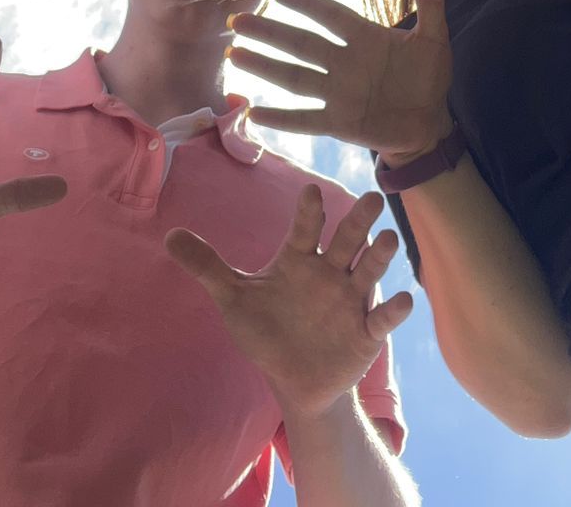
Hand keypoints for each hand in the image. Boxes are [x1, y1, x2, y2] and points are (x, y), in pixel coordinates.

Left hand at [167, 185, 410, 419]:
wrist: (294, 379)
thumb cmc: (267, 329)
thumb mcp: (234, 299)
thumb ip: (207, 266)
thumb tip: (168, 235)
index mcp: (299, 260)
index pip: (305, 230)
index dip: (308, 213)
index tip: (309, 191)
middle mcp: (329, 272)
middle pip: (346, 240)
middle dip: (358, 220)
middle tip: (371, 197)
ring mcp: (350, 300)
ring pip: (368, 270)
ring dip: (379, 256)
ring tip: (388, 240)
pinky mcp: (366, 332)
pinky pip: (382, 318)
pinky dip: (393, 309)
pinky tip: (403, 300)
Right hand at [228, 0, 452, 161]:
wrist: (431, 124)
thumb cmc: (428, 77)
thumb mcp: (434, 37)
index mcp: (364, 37)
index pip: (328, 14)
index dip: (302, 1)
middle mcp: (344, 62)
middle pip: (301, 43)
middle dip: (270, 32)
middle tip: (238, 21)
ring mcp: (339, 93)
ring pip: (296, 77)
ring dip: (266, 67)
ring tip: (236, 55)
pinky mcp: (340, 123)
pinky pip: (306, 120)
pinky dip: (282, 119)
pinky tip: (254, 114)